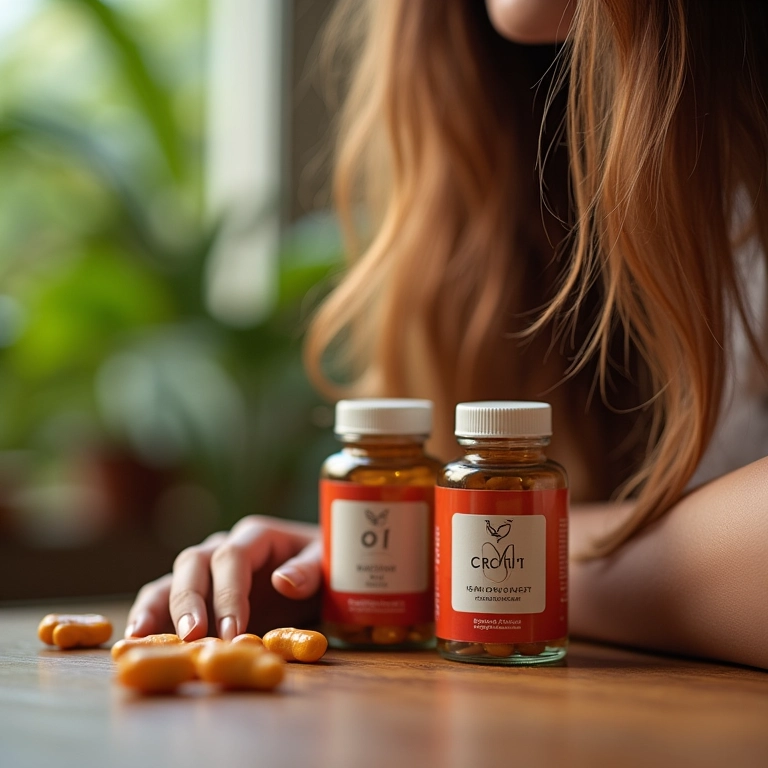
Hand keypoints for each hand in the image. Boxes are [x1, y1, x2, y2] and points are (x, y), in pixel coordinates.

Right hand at [125, 515, 321, 639]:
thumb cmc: (328, 566)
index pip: (233, 557)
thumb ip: (310, 571)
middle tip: (191, 636)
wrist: (324, 574)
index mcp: (256, 536)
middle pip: (195, 562)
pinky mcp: (198, 594)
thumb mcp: (329, 565)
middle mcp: (224, 546)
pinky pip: (165, 598)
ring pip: (173, 578)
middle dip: (189, 599)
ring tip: (140, 635)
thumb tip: (283, 581)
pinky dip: (149, 615)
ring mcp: (207, 569)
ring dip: (157, 606)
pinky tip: (136, 639)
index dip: (229, 593)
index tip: (233, 631)